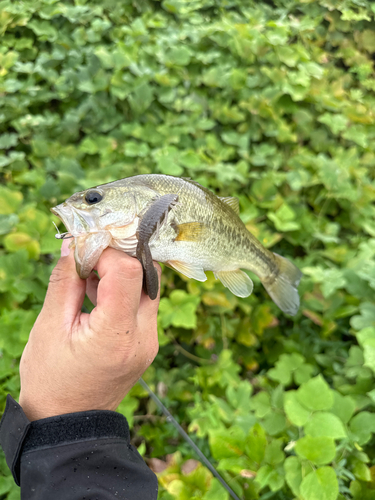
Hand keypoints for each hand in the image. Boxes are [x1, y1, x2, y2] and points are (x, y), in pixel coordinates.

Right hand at [19, 239, 159, 420]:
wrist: (69, 424)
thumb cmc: (51, 381)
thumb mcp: (50, 328)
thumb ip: (65, 282)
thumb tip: (75, 246)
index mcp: (117, 335)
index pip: (130, 271)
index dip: (106, 252)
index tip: (83, 251)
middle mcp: (144, 337)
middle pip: (148, 275)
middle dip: (119, 257)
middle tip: (89, 258)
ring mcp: (150, 341)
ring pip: (148, 288)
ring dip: (122, 273)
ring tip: (88, 278)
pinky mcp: (147, 343)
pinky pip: (143, 305)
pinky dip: (124, 291)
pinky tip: (97, 294)